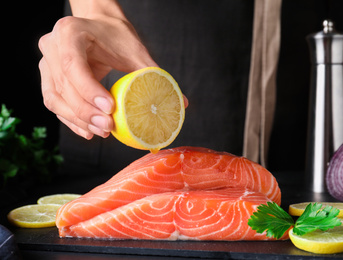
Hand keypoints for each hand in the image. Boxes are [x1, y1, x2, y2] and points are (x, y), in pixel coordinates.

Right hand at [38, 14, 157, 138]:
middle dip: (86, 112)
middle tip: (109, 127)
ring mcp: (46, 62)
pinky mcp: (48, 77)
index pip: (73, 65)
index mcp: (70, 33)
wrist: (100, 27)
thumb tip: (182, 103)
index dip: (89, 90)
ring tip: (102, 132)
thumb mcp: (136, 52)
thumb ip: (155, 76)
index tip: (110, 108)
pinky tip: (89, 131)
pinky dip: (71, 120)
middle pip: (63, 86)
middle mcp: (51, 46)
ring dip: (78, 120)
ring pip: (55, 99)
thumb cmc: (117, 36)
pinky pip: (55, 103)